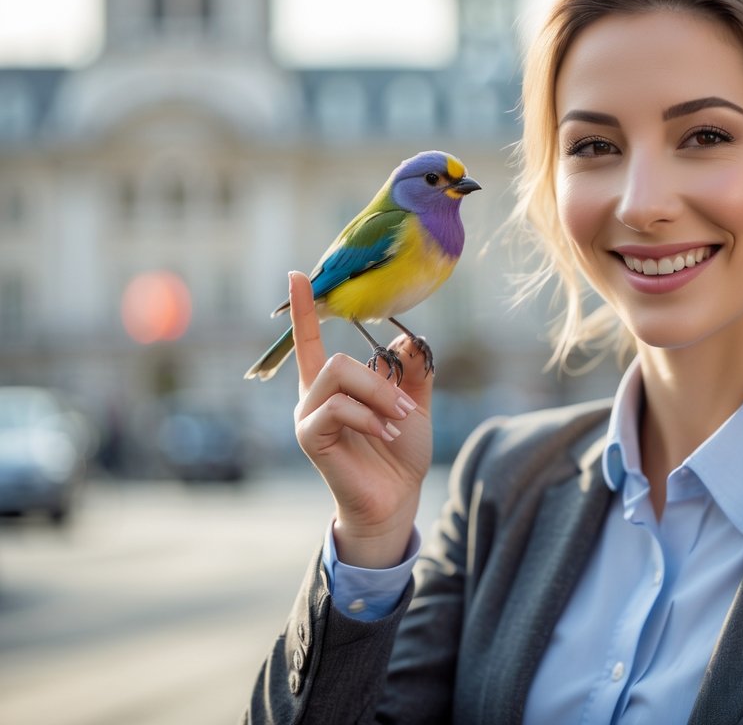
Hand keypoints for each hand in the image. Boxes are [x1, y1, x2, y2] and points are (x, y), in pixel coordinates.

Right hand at [289, 271, 432, 568]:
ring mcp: (308, 416)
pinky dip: (369, 417)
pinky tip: (384, 433)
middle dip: (381, 381)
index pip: (313, 340)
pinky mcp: (309, 436)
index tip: (299, 275)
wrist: (398, 496)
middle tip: (407, 408)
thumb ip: (411, 370)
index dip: (305, 309)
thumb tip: (408, 338)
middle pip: (338, 359)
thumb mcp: (415, 402)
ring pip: (338, 375)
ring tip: (397, 422)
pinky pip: (337, 407)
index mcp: (335, 385)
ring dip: (378, 396)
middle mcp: (314, 396)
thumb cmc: (401, 452)